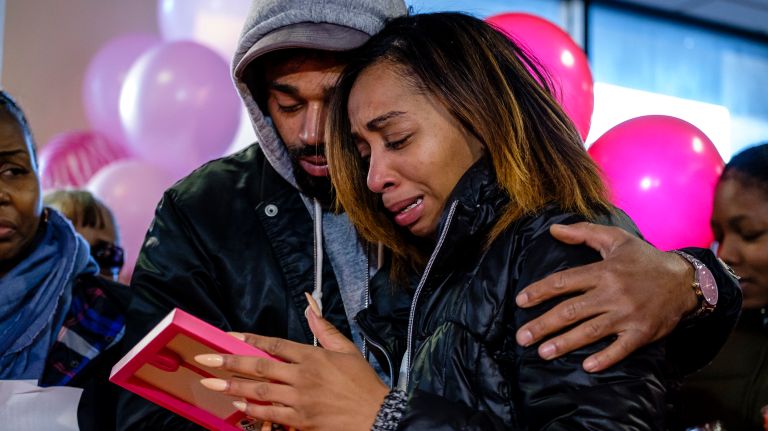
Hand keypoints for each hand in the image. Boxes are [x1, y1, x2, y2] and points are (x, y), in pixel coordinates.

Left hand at [195, 293, 388, 430]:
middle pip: (260, 367)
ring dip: (234, 388)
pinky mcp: (301, 420)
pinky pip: (271, 414)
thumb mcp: (347, 350)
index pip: (275, 344)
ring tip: (212, 384)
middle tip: (207, 360)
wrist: (376, 416)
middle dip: (230, 363)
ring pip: (260, 392)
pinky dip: (253, 410)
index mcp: (313, 356)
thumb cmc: (363, 382)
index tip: (228, 337)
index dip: (250, 340)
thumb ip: (325, 329)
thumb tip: (309, 307)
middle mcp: (302, 376)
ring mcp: (300, 399)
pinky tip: (238, 405)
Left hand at [515, 222, 697, 371]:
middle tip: (522, 337)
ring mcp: (627, 315)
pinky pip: (620, 348)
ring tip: (542, 352)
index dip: (540, 291)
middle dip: (543, 325)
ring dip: (564, 343)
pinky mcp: (642, 333)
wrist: (686, 280)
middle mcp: (612, 293)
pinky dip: (604, 358)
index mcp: (603, 271)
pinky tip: (586, 366)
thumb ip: (583, 233)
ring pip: (590, 331)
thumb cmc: (645, 259)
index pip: (563, 282)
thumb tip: (553, 230)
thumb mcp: (616, 239)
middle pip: (570, 310)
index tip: (521, 302)